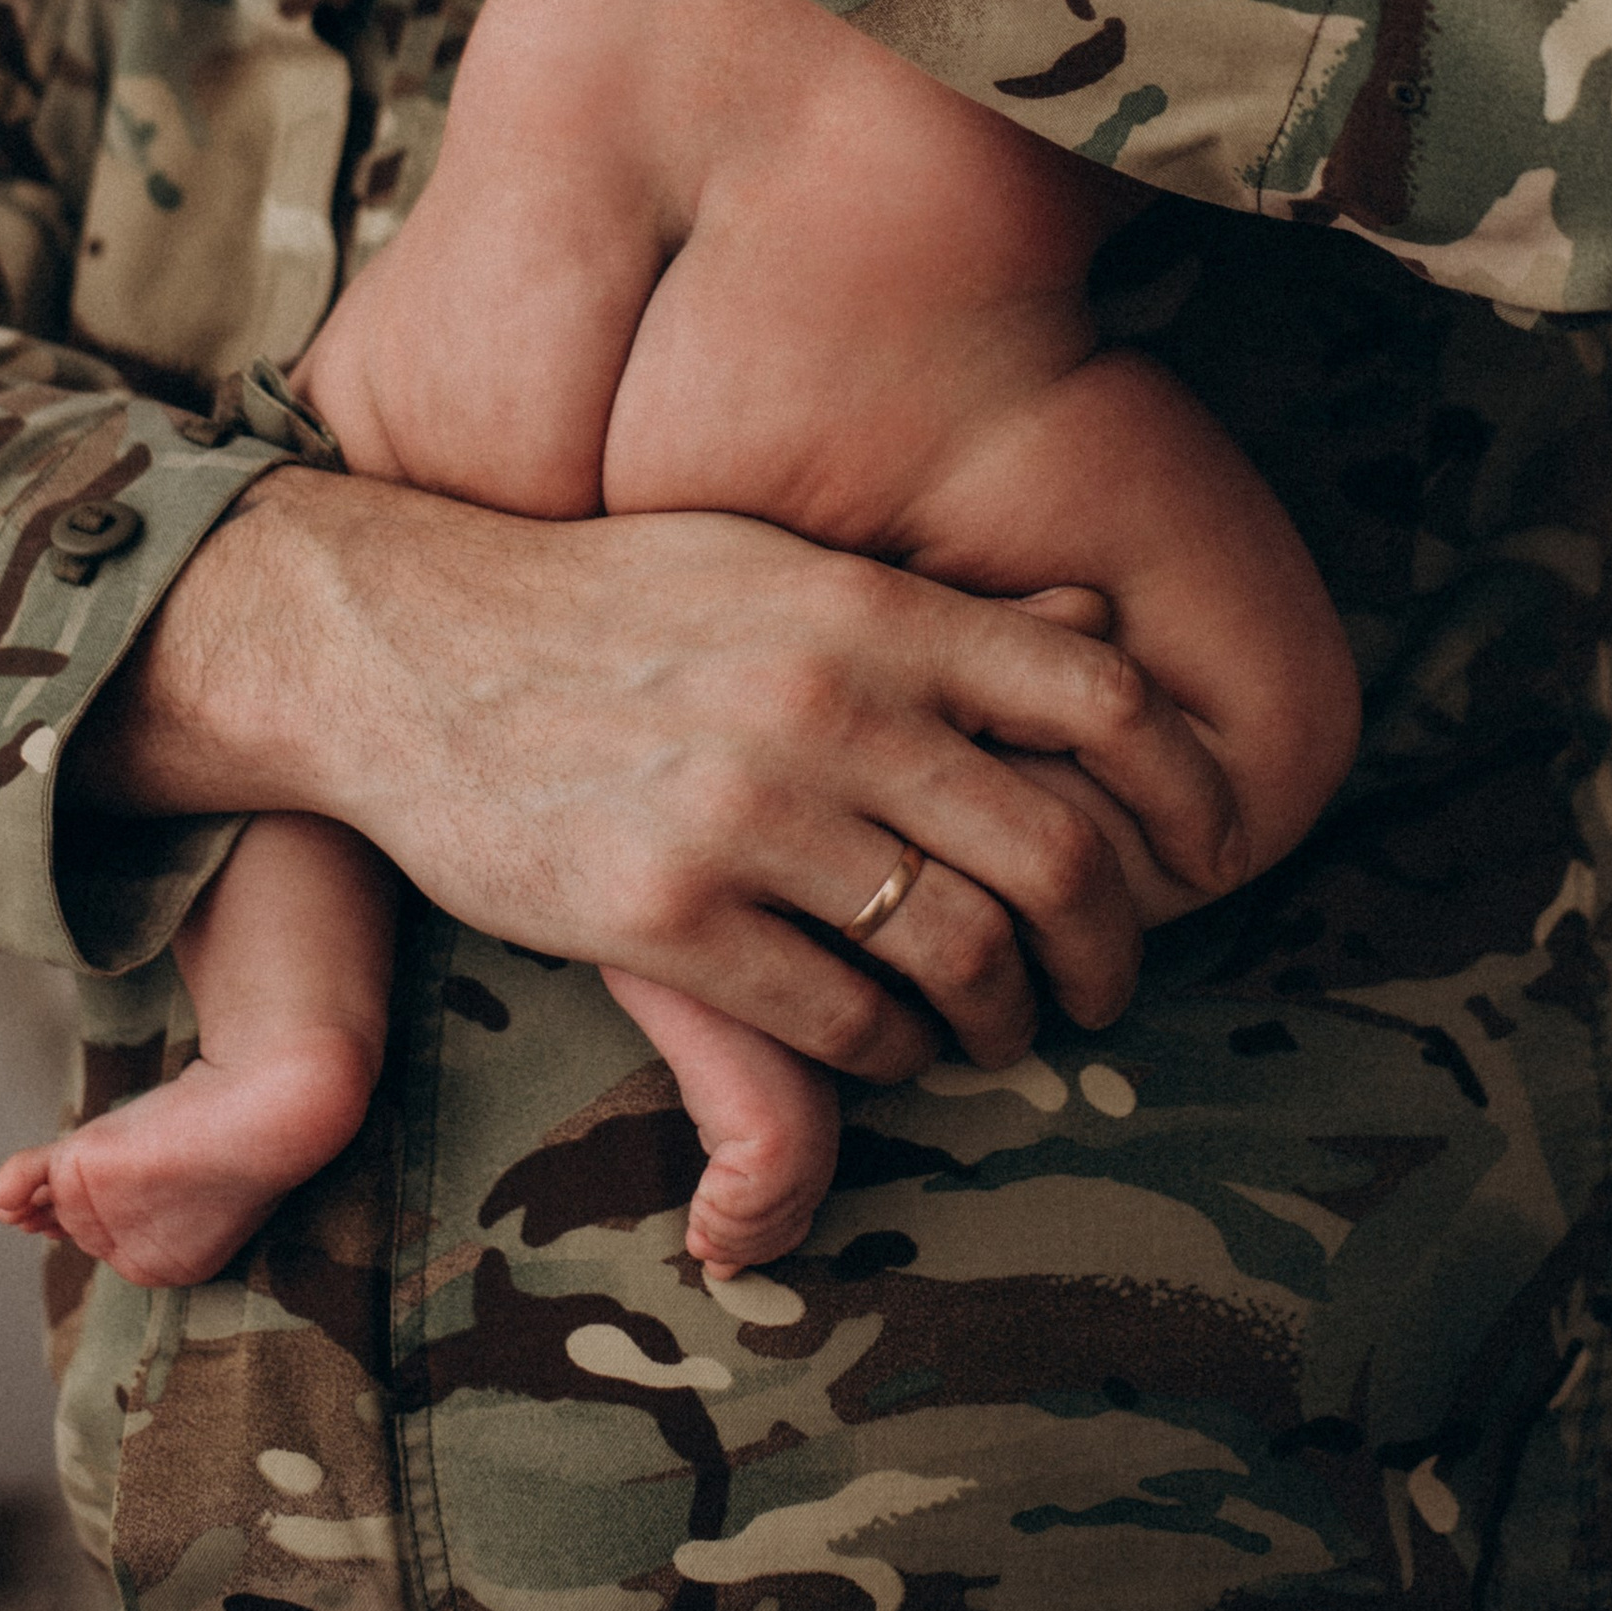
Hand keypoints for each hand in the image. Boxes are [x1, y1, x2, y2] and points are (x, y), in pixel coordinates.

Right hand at [71, 468, 1238, 1084]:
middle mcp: (822, 702)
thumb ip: (927, 613)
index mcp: (865, 606)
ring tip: (994, 1028)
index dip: (1182, 789)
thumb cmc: (616, 599)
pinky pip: (837, 1019)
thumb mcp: (779, 560)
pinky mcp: (658, 915)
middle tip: (1104, 986)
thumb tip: (1101, 643)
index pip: (1094, 699)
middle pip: (1050, 852)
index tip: (1202, 855)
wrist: (409, 644)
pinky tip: (890, 1044)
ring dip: (999, 1015)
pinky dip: (893, 1050)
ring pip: (952, 951)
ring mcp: (740, 812)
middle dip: (1106, 946)